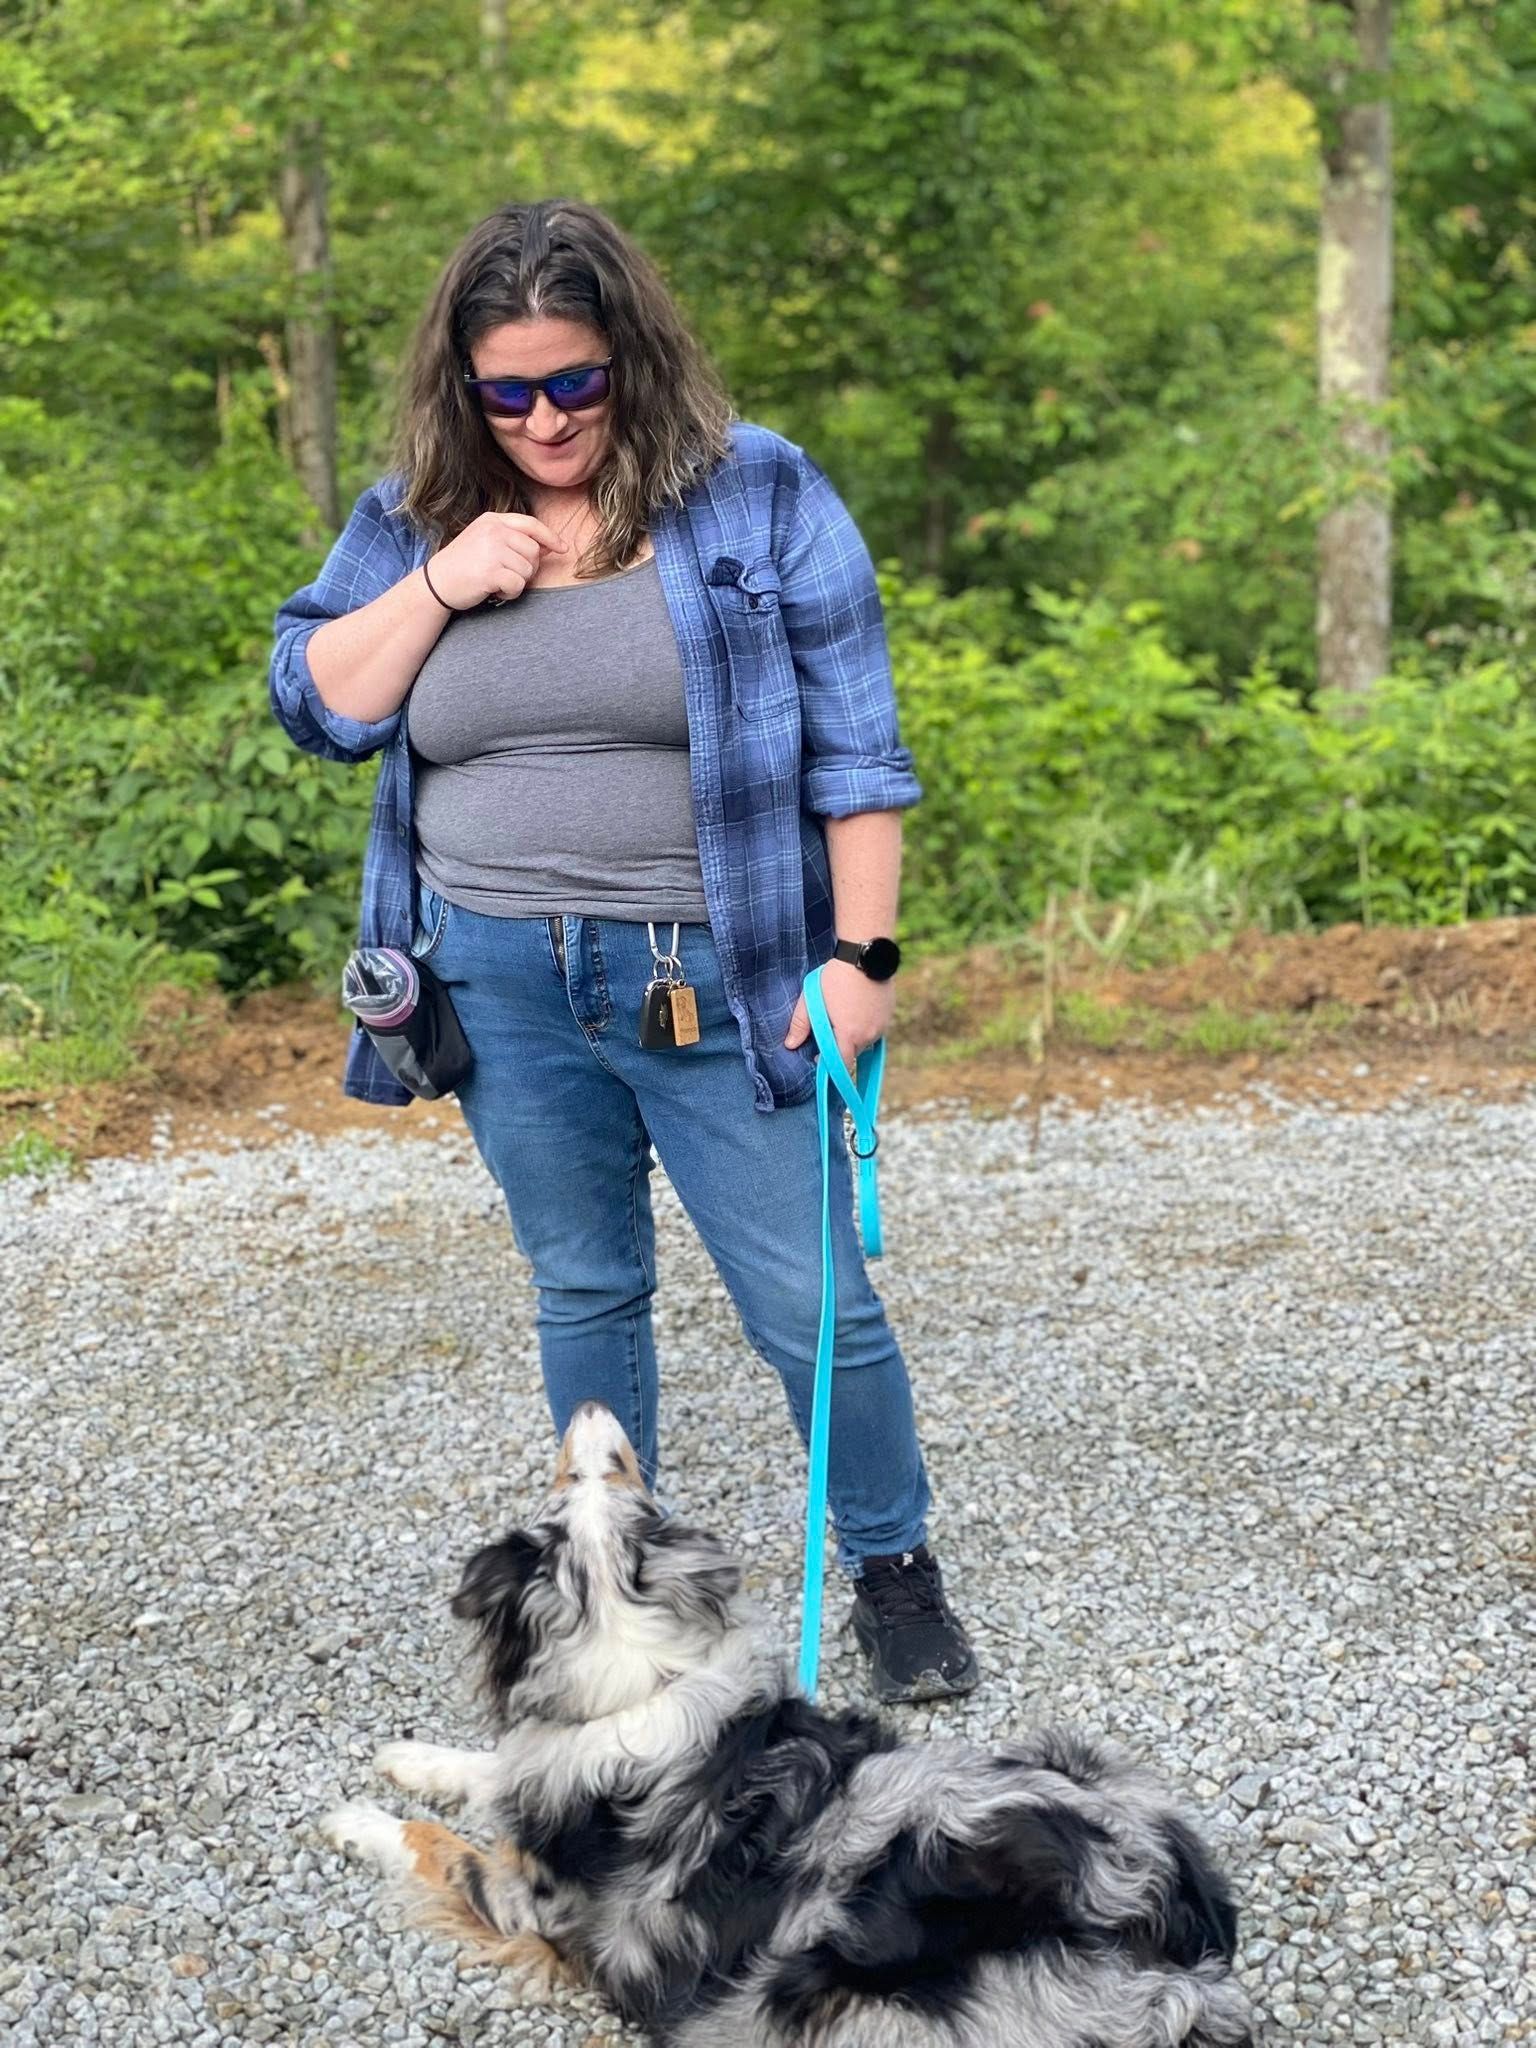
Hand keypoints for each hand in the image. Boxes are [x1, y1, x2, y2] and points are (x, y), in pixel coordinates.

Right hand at [424, 511, 568, 609]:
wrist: (436, 582)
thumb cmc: (463, 564)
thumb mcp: (484, 541)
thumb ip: (511, 539)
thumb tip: (547, 547)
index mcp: (492, 520)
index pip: (530, 524)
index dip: (550, 537)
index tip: (562, 548)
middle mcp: (493, 531)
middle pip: (533, 551)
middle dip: (528, 568)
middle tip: (508, 575)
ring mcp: (491, 550)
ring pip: (528, 570)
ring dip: (517, 582)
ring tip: (497, 582)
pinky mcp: (490, 571)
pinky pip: (518, 585)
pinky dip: (511, 593)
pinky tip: (495, 590)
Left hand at [783, 958, 894, 1074]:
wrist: (865, 955)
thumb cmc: (834, 978)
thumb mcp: (811, 1000)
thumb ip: (801, 1025)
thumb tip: (790, 1045)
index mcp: (849, 1035)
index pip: (841, 1065)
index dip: (829, 1064)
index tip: (818, 1055)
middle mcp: (869, 1035)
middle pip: (853, 1054)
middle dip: (840, 1048)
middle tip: (828, 1031)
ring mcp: (882, 1025)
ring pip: (866, 1043)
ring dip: (854, 1038)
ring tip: (842, 1017)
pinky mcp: (889, 1015)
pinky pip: (876, 1030)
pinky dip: (865, 1027)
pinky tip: (855, 1011)